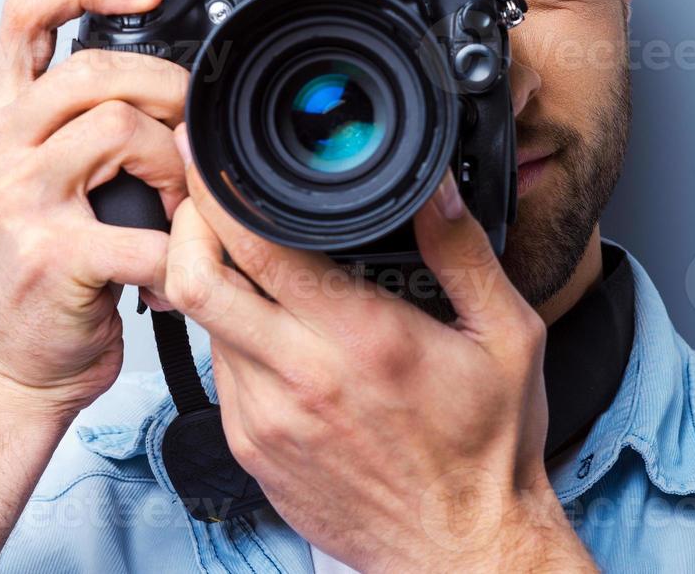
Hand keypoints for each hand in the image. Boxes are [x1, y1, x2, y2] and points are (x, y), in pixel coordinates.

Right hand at [0, 0, 192, 572]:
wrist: (7, 370)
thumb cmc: (38, 278)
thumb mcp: (37, 183)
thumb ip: (77, 126)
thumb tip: (166, 75)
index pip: (23, 13)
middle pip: (96, 69)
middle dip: (168, 91)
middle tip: (195, 129)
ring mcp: (18, 202)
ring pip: (124, 130)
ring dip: (178, 167)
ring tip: (181, 208)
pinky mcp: (53, 257)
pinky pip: (148, 229)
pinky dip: (181, 251)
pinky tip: (173, 271)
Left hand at [161, 125, 596, 573]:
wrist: (462, 552)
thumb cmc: (487, 452)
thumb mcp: (508, 338)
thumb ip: (465, 252)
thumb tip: (437, 188)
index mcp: (361, 341)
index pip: (255, 249)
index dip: (217, 193)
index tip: (209, 159)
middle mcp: (300, 379)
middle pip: (192, 281)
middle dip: (186, 225)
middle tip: (206, 199)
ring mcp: (265, 419)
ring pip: (204, 324)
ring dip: (216, 283)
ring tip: (253, 264)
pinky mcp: (251, 449)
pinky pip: (222, 370)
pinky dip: (235, 336)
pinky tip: (276, 329)